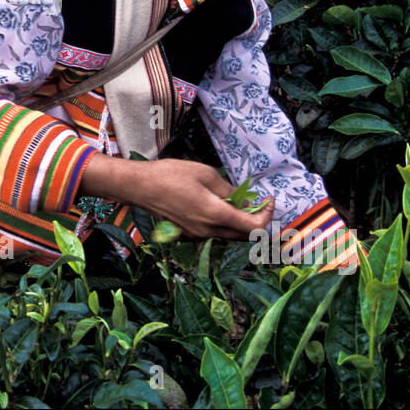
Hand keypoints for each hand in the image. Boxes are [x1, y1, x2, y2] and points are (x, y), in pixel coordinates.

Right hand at [81, 154, 275, 240]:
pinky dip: (224, 224)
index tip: (269, 200)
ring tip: (240, 203)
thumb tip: (246, 201)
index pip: (254, 227)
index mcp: (215, 215)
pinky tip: (220, 207)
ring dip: (241, 223)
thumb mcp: (205, 174)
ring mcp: (197, 235)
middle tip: (261, 204)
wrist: (140, 187)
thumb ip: (229, 190)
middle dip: (258, 222)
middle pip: (244, 236)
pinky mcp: (188, 235)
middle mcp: (208, 230)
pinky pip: (214, 233)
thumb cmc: (170, 175)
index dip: (267, 215)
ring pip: (229, 235)